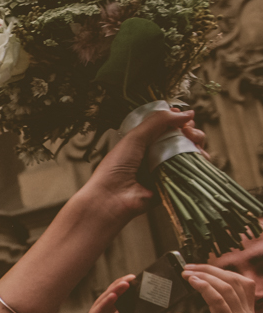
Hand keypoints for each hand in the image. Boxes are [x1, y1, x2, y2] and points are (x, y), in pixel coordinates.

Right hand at [64, 275, 153, 312]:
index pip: (131, 306)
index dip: (138, 295)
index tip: (149, 284)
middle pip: (118, 300)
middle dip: (127, 288)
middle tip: (138, 277)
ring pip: (106, 302)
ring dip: (116, 291)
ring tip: (127, 282)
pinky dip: (104, 304)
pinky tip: (113, 296)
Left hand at [71, 106, 202, 228]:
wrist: (112, 198)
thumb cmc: (116, 167)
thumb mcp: (134, 137)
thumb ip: (158, 122)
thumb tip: (186, 113)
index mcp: (143, 142)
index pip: (167, 127)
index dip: (177, 120)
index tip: (183, 117)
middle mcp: (156, 154)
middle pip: (182, 138)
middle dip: (191, 130)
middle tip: (188, 131)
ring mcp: (166, 168)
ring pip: (190, 151)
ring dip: (197, 142)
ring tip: (193, 141)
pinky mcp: (174, 182)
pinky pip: (193, 169)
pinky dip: (201, 160)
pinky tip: (200, 155)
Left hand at [177, 265, 262, 312]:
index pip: (236, 286)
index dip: (220, 274)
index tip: (200, 270)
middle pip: (232, 280)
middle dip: (211, 270)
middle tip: (189, 266)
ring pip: (227, 286)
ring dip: (206, 275)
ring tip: (188, 271)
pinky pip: (220, 301)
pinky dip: (206, 288)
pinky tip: (193, 281)